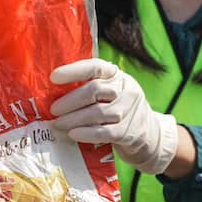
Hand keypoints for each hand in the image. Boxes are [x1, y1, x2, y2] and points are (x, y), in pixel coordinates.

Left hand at [49, 60, 178, 175]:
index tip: (53, 77)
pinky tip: (73, 134)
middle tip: (53, 109)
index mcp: (117, 75)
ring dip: (74, 119)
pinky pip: (104, 132)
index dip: (73, 71)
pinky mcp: (129, 132)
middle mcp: (126, 89)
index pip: (95, 67)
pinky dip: (86, 133)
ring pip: (98, 112)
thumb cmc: (118, 109)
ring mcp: (129, 110)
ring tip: (58, 124)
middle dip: (70, 100)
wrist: (149, 134)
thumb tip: (52, 92)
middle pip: (95, 90)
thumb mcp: (110, 92)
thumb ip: (89, 87)